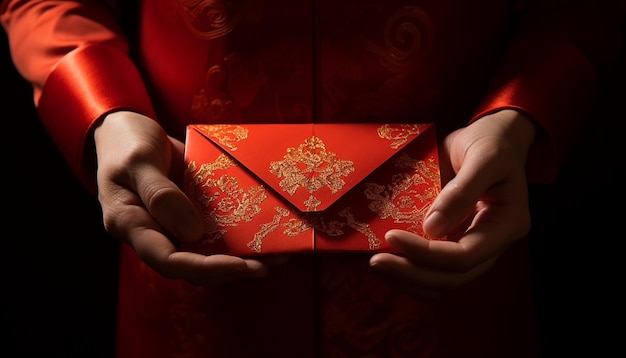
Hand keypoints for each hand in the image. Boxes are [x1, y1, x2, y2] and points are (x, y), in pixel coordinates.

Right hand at [93, 111, 277, 284]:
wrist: (125, 129)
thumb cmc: (124, 143)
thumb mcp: (138, 161)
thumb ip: (160, 195)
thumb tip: (193, 232)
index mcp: (132, 225)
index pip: (168, 260)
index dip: (205, 268)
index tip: (239, 265)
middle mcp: (154, 233)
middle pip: (192, 266)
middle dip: (230, 269)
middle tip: (266, 265)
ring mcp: (173, 225)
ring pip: (207, 253)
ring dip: (240, 258)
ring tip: (276, 255)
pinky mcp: (189, 213)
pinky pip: (214, 231)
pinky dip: (238, 235)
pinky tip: (266, 233)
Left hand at [370, 109, 535, 294]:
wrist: (494, 138)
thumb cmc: (492, 142)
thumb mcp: (483, 158)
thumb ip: (461, 192)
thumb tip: (431, 229)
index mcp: (507, 224)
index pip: (465, 256)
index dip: (427, 253)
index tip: (392, 236)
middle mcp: (493, 243)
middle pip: (453, 278)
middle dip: (412, 273)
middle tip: (376, 260)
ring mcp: (475, 247)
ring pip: (443, 282)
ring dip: (408, 280)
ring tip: (378, 263)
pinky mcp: (457, 243)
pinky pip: (436, 270)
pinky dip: (411, 272)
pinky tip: (389, 260)